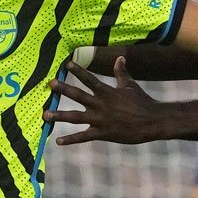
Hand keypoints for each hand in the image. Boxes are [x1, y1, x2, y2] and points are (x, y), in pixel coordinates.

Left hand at [43, 57, 160, 145]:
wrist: (152, 122)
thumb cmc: (142, 101)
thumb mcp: (130, 85)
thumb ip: (121, 72)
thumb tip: (120, 57)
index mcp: (107, 92)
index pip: (90, 79)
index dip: (78, 71)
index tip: (66, 64)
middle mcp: (101, 105)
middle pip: (79, 96)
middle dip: (63, 90)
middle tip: (50, 84)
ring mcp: (101, 120)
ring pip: (76, 117)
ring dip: (60, 115)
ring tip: (45, 114)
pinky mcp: (102, 133)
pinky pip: (83, 137)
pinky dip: (71, 139)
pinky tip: (58, 141)